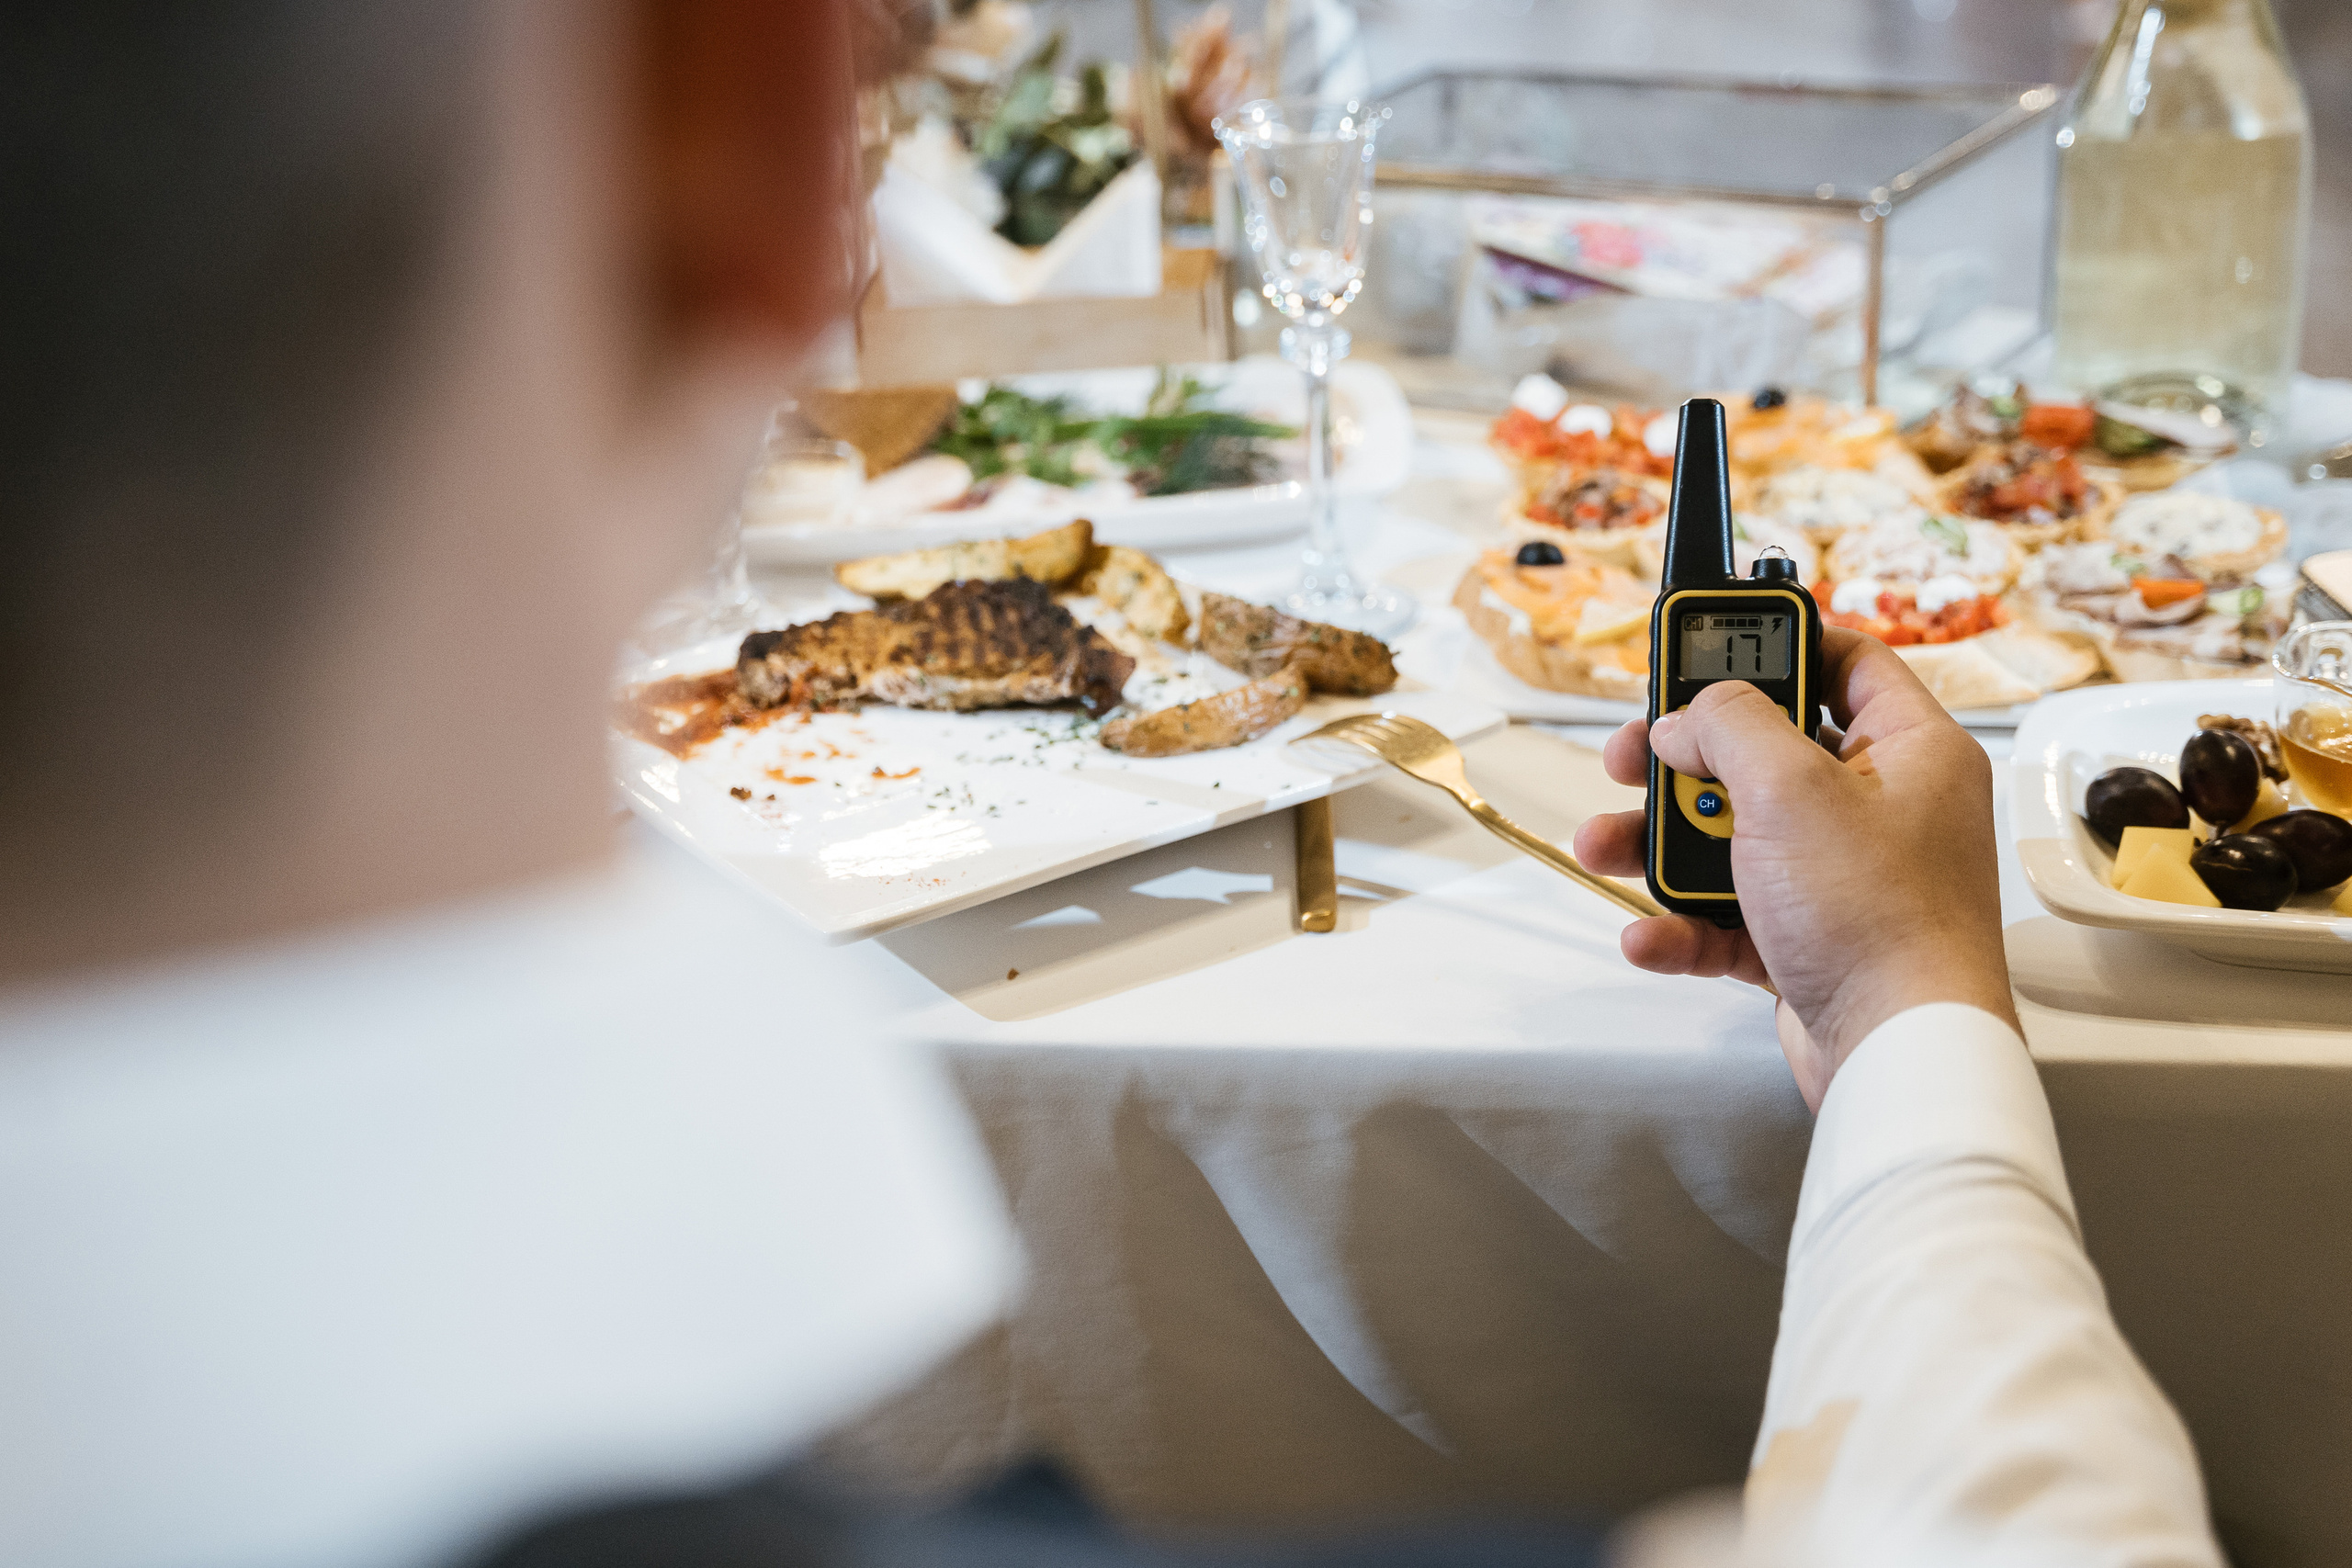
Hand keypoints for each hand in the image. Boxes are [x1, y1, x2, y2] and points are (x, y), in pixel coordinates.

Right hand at [1571, 627, 2017, 1109]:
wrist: (1897, 1052)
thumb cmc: (1883, 922)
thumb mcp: (1790, 788)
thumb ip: (1728, 727)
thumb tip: (1688, 717)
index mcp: (1910, 752)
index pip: (1845, 663)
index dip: (1775, 646)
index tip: (1705, 649)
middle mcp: (1883, 810)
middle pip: (1765, 754)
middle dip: (1685, 760)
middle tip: (1634, 755)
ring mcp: (1844, 880)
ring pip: (1734, 838)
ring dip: (1662, 845)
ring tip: (1609, 846)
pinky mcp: (1809, 943)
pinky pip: (1730, 916)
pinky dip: (1683, 924)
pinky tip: (1651, 933)